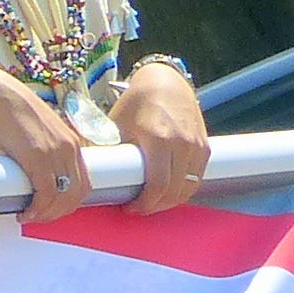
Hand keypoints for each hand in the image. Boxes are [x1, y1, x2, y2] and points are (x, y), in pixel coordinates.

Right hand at [0, 72, 96, 222]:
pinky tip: (25, 212)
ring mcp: (55, 153)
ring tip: (29, 216)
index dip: (71, 202)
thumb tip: (35, 172)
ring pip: (62, 196)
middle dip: (59, 212)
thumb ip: (44, 149)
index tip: (52, 209)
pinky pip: (45, 192)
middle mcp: (69, 149)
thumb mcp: (37, 132)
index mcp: (72, 143)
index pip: (84, 183)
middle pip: (77, 193)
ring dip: (47, 213)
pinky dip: (38, 207)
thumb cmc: (10, 112)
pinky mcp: (37, 156)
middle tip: (40, 218)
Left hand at [112, 61, 211, 214]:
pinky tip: (167, 191)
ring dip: (171, 200)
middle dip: (156, 205)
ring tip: (152, 202)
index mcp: (159, 140)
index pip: (158, 185)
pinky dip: (184, 189)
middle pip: (175, 191)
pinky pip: (197, 178)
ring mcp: (197, 146)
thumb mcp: (116, 125)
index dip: (145, 203)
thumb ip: (107, 150)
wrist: (165, 83)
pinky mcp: (205, 148)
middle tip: (139, 208)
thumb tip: (88, 174)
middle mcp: (182, 144)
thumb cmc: (136, 104)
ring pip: (189, 187)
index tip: (131, 208)